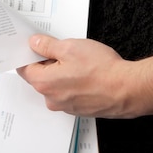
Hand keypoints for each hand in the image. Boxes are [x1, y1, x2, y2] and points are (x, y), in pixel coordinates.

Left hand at [17, 34, 133, 117]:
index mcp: (44, 83)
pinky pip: (68, 92)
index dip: (30, 54)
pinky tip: (87, 73)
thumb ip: (47, 45)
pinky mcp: (79, 109)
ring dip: (62, 72)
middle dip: (48, 62)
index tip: (36, 45)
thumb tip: (34, 43)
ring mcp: (65, 106)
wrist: (127, 89)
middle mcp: (52, 99)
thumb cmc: (100, 69)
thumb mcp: (69, 47)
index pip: (25, 68)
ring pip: (56, 84)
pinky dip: (73, 82)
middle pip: (40, 77)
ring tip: (80, 62)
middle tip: (64, 50)